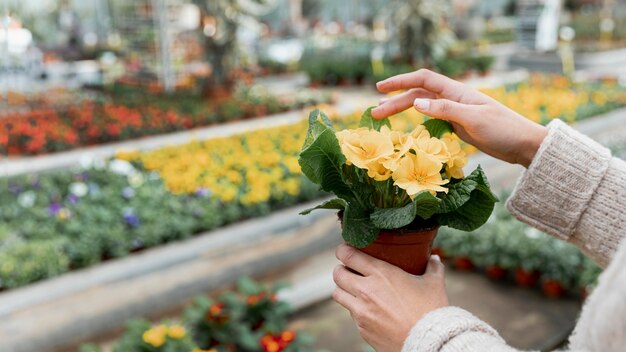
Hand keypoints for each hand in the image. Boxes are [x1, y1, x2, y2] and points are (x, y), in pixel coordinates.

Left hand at [332, 244, 447, 351]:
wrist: (428, 342)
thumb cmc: (432, 311)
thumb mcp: (434, 283)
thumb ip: (433, 267)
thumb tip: (435, 258)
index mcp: (381, 273)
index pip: (349, 255)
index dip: (343, 250)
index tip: (345, 250)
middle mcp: (366, 290)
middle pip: (337, 273)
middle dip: (341, 269)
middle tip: (349, 269)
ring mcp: (361, 310)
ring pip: (337, 293)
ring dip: (343, 289)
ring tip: (353, 289)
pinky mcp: (362, 328)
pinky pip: (350, 314)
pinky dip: (355, 309)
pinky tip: (368, 308)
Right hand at [371, 69, 547, 167]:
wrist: (524, 145)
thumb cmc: (504, 129)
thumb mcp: (473, 119)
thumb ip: (445, 110)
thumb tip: (416, 103)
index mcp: (457, 92)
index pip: (424, 80)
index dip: (401, 81)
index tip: (381, 89)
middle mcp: (454, 100)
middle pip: (419, 95)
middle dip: (395, 101)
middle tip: (374, 112)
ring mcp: (455, 113)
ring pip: (423, 108)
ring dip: (403, 110)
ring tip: (383, 116)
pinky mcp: (458, 127)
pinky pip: (432, 121)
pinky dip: (416, 123)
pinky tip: (407, 129)